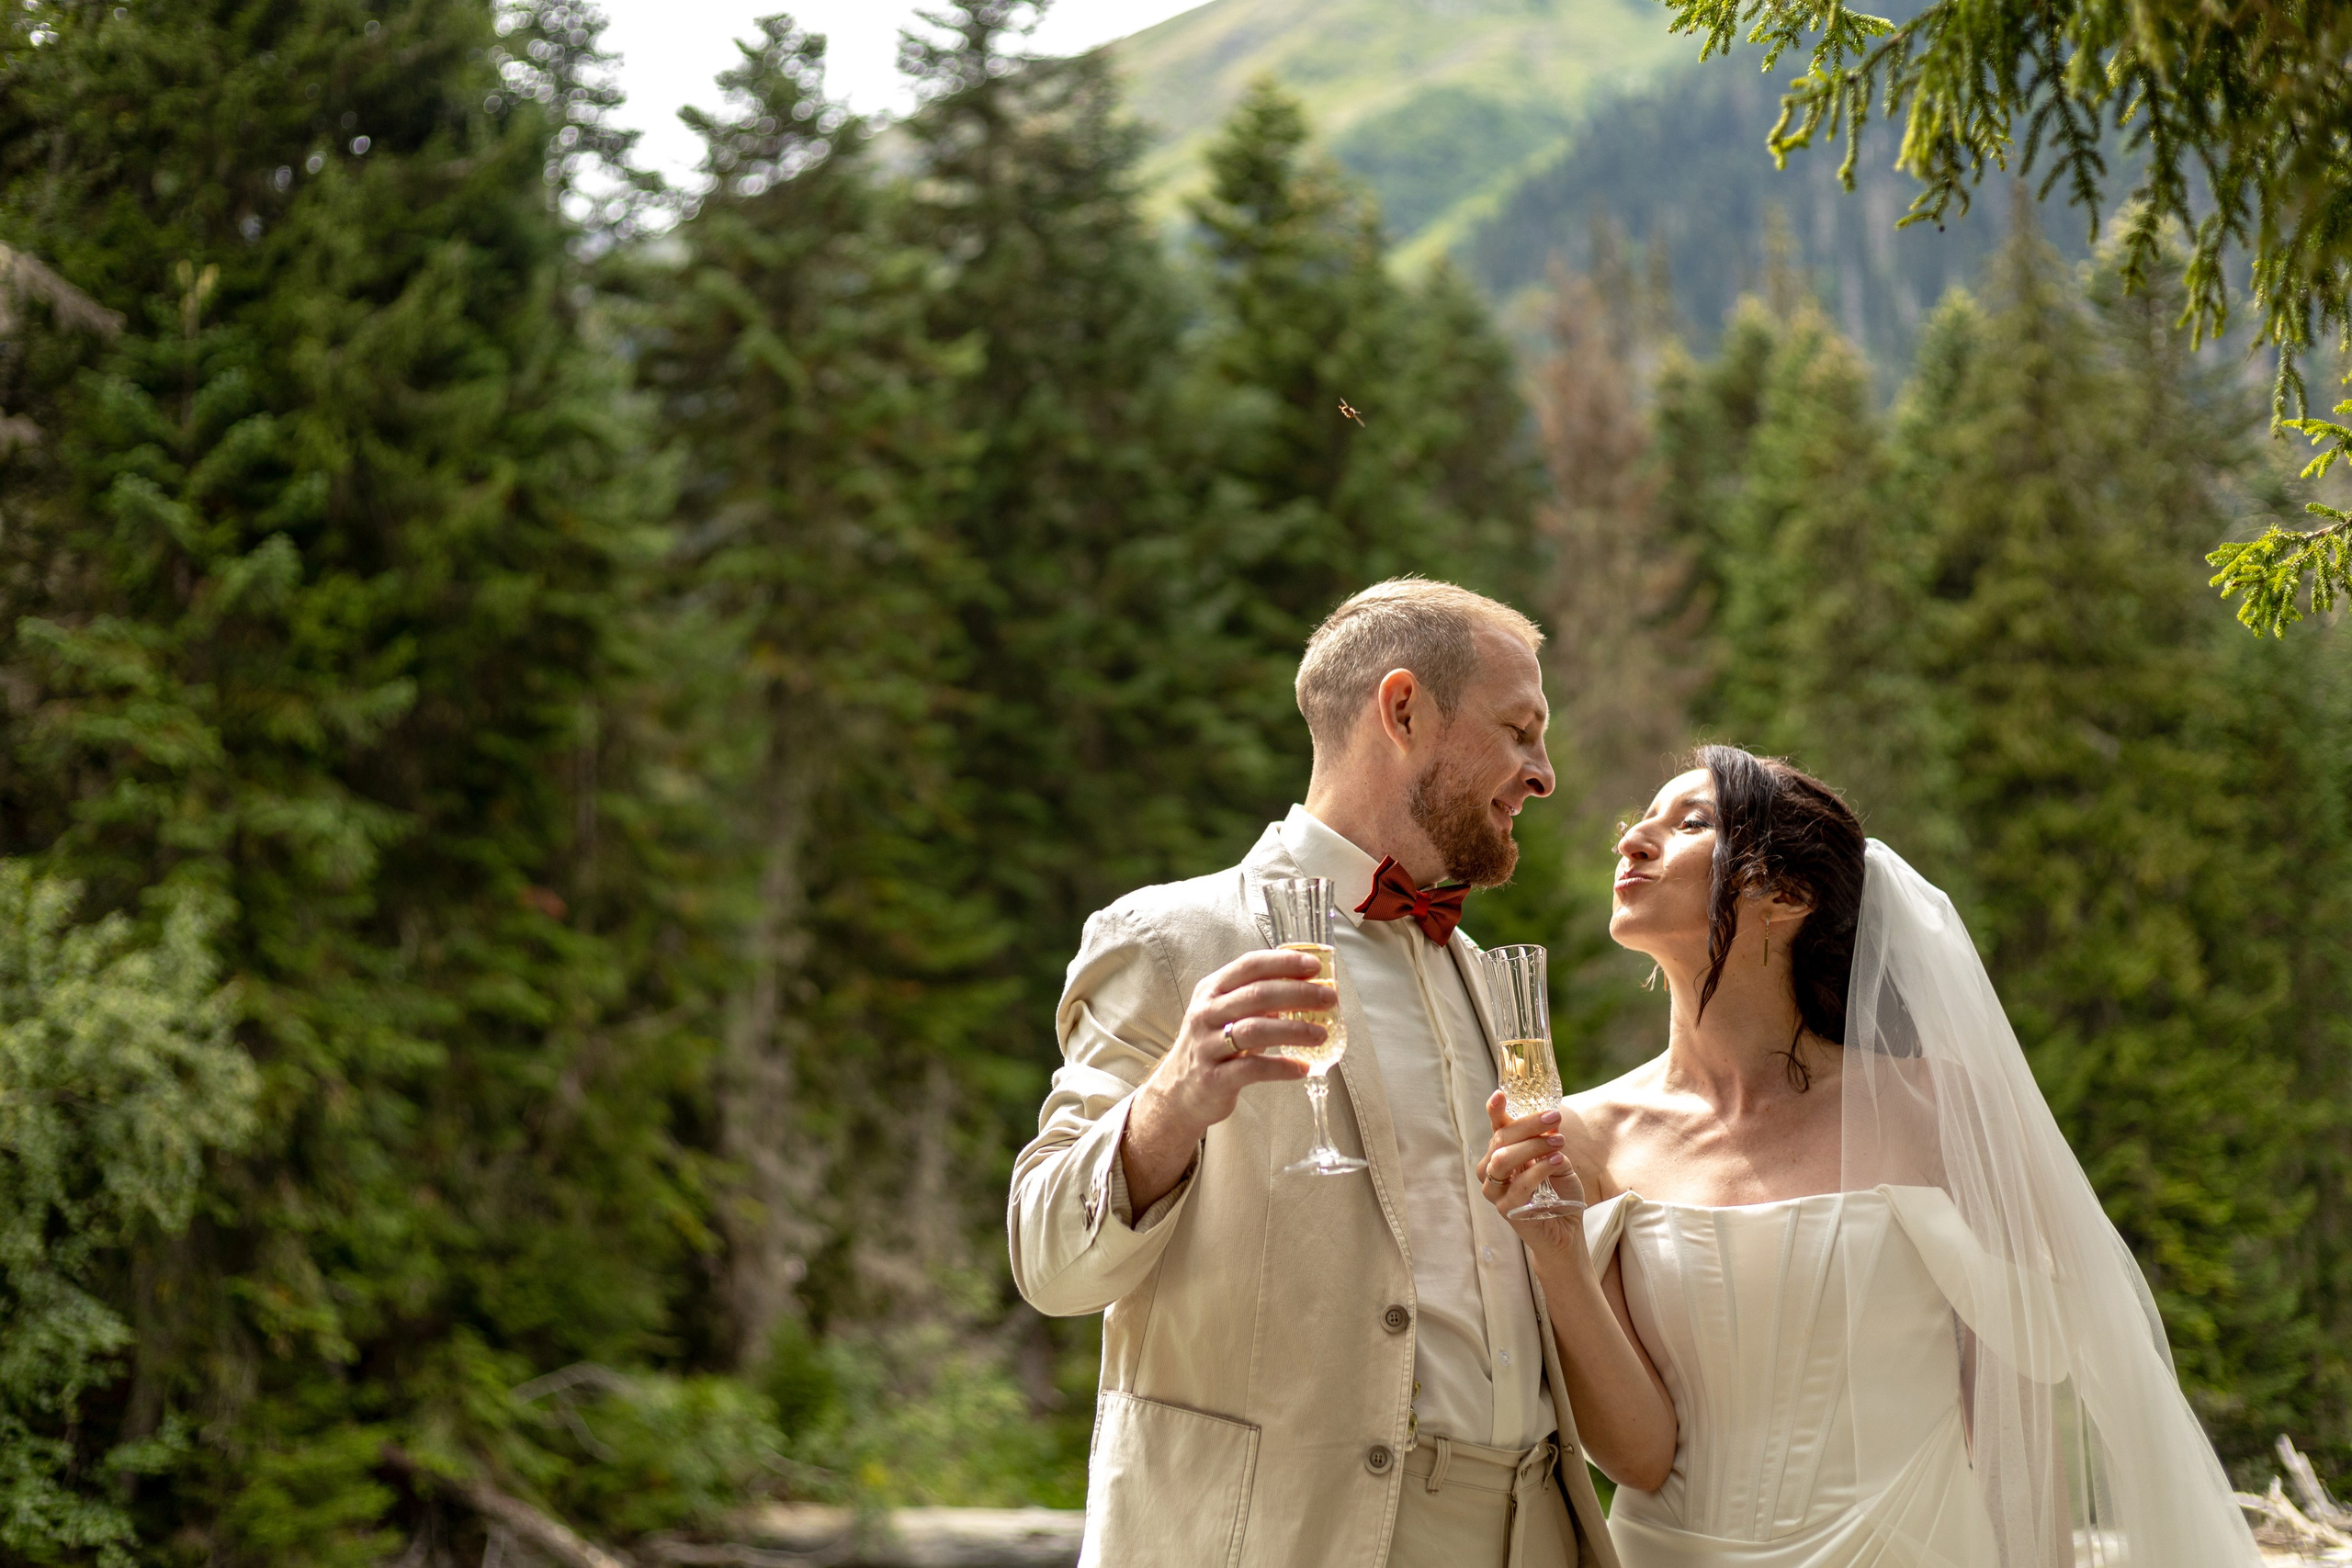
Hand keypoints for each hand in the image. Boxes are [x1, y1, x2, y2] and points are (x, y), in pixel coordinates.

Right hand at [1120, 950, 1328, 1210]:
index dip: (1284, 963)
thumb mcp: (1226, 1014)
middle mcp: (1206, 1013)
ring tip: (1321, 1034)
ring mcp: (1207, 1045)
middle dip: (1299, 993)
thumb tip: (1308, 986)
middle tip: (1329, 999)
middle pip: (1258, 995)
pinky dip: (1282, 1067)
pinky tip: (1303, 1068)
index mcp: (1211, 990)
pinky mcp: (1214, 1077)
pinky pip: (1253, 1069)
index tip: (1315, 966)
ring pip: (1256, 1030)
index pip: (1249, 965)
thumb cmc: (1213, 1046)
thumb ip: (1257, 999)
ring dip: (1295, 1030)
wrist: (1179, 1092)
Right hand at [1477, 1090, 1587, 1254]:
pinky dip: (1539, 1169)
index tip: (1500, 1095)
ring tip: (1559, 1142)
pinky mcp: (1505, 1209)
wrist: (1565, 1231)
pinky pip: (1519, 1184)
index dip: (1495, 1110)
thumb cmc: (1559, 1194)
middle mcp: (1492, 1170)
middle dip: (1528, 1124)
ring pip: (1503, 1158)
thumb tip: (1550, 1120)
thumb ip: (1549, 1143)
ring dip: (1532, 1146)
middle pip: (1500, 1138)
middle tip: (1554, 1118)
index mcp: (1502, 1154)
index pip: (1496, 1128)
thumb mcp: (1557, 1160)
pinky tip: (1557, 1161)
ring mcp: (1495, 1190)